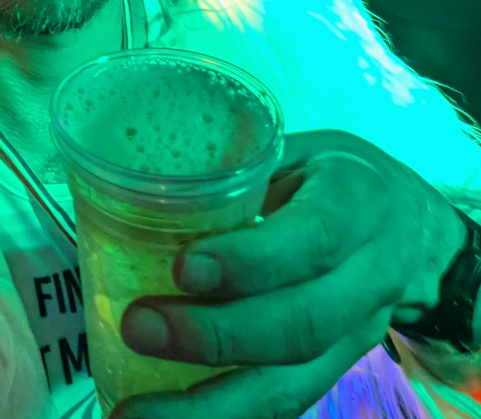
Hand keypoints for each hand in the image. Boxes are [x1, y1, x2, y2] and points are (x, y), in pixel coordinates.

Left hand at [112, 130, 465, 418]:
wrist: (406, 224)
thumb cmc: (326, 174)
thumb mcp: (295, 148)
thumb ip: (237, 168)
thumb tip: (141, 187)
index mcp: (357, 202)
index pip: (312, 237)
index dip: (250, 260)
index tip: (182, 267)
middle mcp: (369, 276)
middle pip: (301, 323)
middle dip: (215, 335)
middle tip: (138, 326)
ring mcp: (358, 334)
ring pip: (293, 382)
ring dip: (210, 405)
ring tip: (135, 411)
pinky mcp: (336, 369)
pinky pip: (284, 402)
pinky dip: (224, 417)